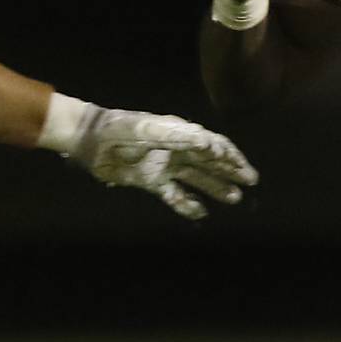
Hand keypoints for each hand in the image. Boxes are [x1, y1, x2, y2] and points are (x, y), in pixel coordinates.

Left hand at [67, 107, 258, 219]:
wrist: (89, 140)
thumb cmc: (119, 129)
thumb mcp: (148, 129)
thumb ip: (179, 136)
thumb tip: (211, 144)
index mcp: (178, 133)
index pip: (211, 144)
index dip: (230, 155)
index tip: (245, 169)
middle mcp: (176, 149)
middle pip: (209, 161)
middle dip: (230, 170)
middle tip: (251, 181)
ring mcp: (164, 166)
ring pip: (197, 178)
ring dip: (215, 187)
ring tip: (235, 198)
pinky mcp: (151, 181)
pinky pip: (174, 194)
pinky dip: (187, 204)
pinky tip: (201, 213)